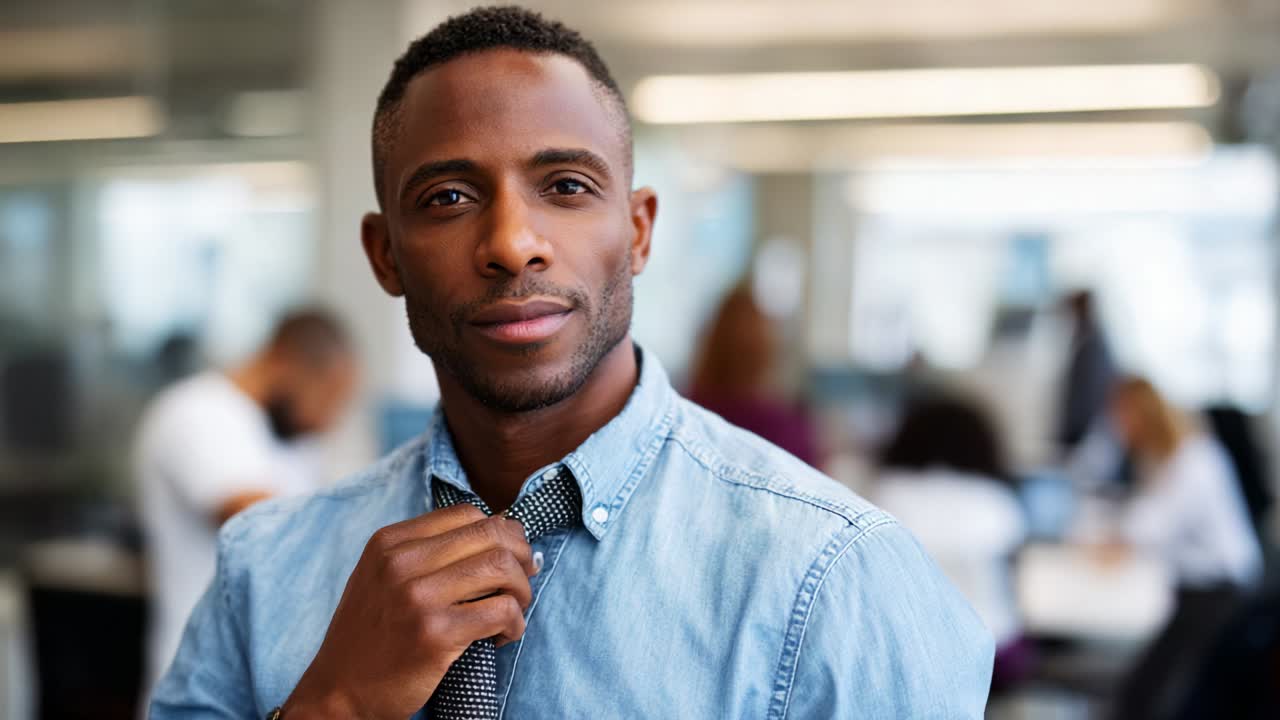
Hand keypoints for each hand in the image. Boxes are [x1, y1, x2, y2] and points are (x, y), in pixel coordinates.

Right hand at [284, 505, 536, 719]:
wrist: (339, 693)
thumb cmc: (371, 636)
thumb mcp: (383, 578)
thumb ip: (426, 552)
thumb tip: (500, 530)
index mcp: (389, 542)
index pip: (466, 513)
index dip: (500, 531)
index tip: (510, 555)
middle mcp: (400, 562)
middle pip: (490, 533)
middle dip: (521, 556)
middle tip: (524, 580)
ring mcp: (416, 597)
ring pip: (502, 567)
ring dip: (522, 590)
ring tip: (514, 610)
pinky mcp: (434, 634)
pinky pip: (501, 611)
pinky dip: (515, 623)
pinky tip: (504, 636)